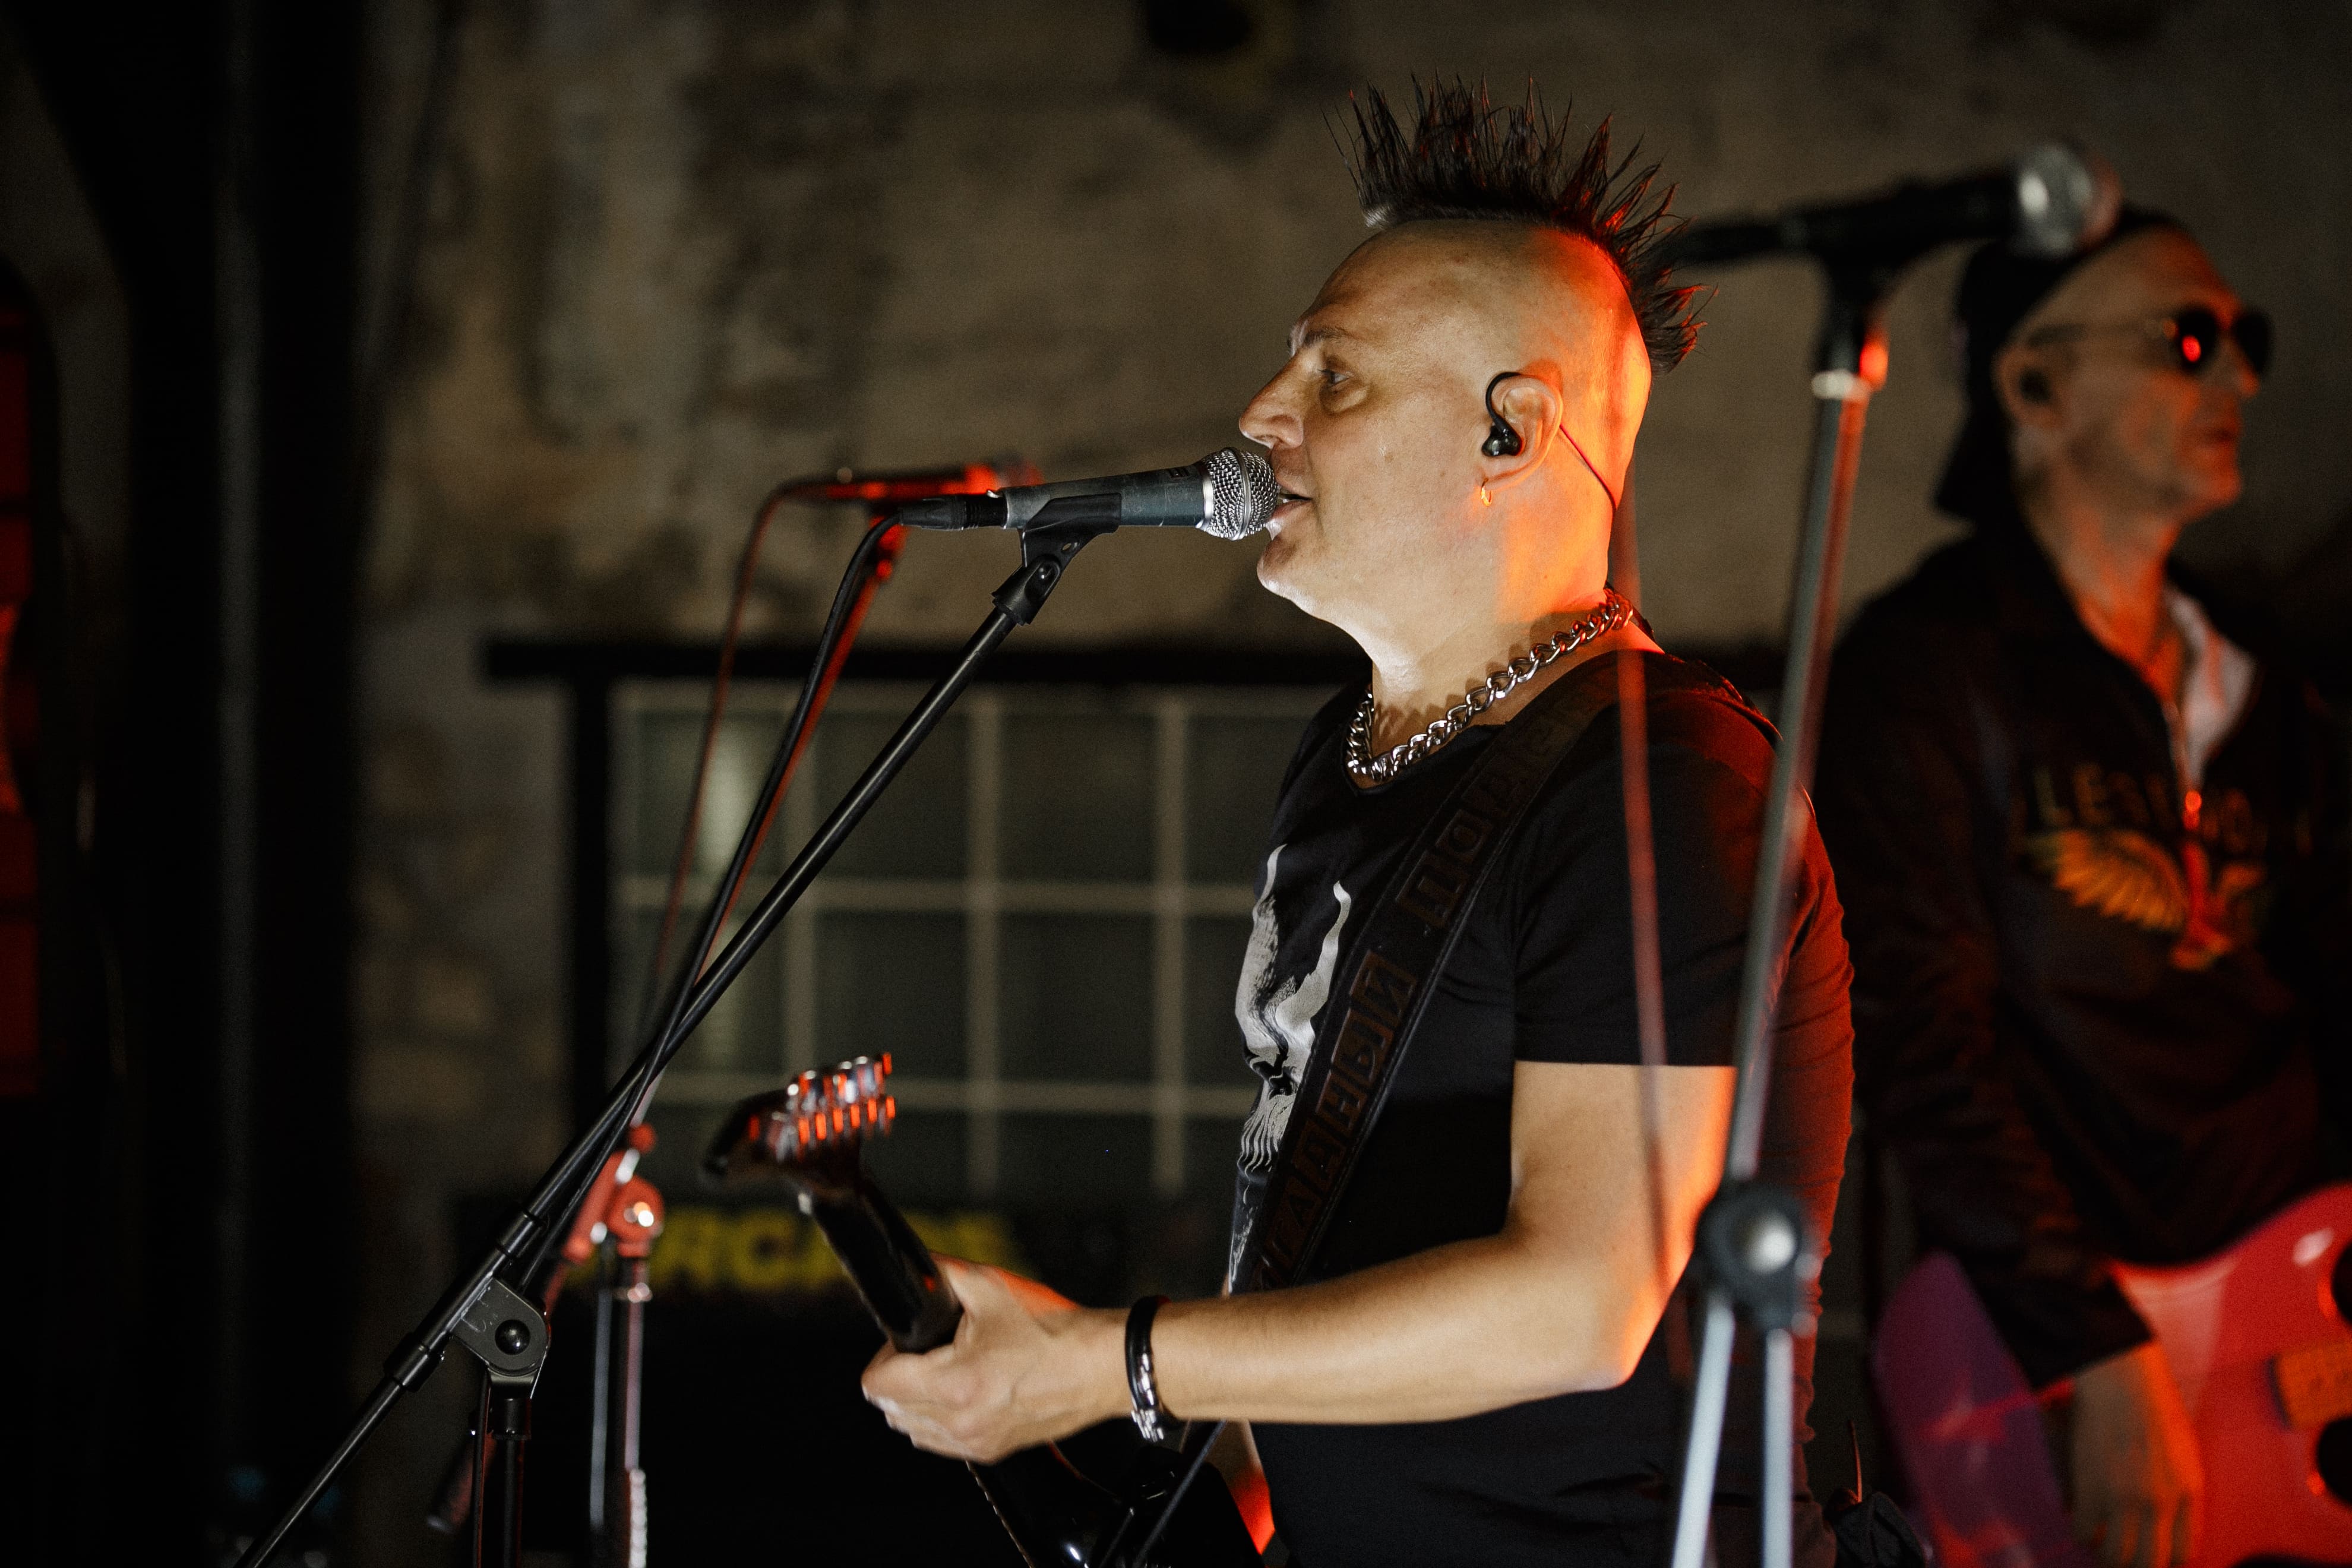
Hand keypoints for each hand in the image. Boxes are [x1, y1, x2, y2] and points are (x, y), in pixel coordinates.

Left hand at [860, 1258, 1129, 1461]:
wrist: (1098, 1366)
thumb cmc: (1053, 1331)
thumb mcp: (991, 1289)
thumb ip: (943, 1275)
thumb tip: (914, 1265)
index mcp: (955, 1383)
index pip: (877, 1386)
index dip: (883, 1357)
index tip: (902, 1344)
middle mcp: (960, 1421)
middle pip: (890, 1411)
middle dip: (897, 1378)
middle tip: (925, 1353)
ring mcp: (975, 1441)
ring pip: (911, 1430)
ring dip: (914, 1403)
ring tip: (942, 1373)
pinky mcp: (990, 1451)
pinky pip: (940, 1443)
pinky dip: (937, 1421)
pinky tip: (961, 1393)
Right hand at [2070, 1341, 2203, 1567]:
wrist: (2120, 1381)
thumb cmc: (2154, 1408)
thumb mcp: (2185, 1454)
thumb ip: (2180, 1491)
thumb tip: (2166, 1521)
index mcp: (2187, 1494)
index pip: (2185, 1553)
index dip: (2168, 1562)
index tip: (2154, 1556)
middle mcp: (2160, 1505)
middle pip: (2151, 1562)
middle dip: (2137, 1567)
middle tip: (2126, 1559)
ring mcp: (2124, 1500)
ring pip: (2116, 1556)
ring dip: (2107, 1557)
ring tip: (2101, 1547)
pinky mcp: (2091, 1489)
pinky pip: (2083, 1530)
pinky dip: (2081, 1531)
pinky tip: (2081, 1520)